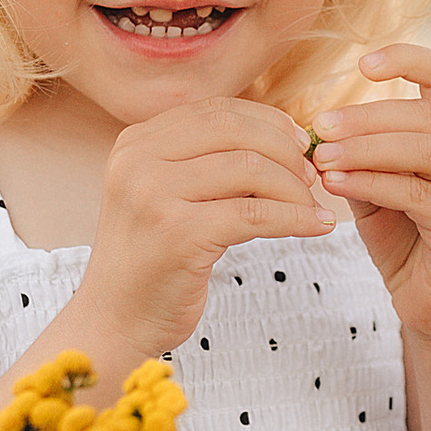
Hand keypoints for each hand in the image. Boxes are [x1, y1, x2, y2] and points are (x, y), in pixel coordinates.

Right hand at [88, 99, 333, 356]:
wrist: (115, 320)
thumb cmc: (153, 260)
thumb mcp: (169, 196)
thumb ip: (209, 164)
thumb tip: (287, 141)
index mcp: (136, 143)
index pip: (218, 110)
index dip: (269, 122)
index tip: (301, 146)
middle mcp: (138, 161)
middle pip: (235, 131)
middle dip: (286, 151)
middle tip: (312, 177)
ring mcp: (153, 195)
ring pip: (250, 169)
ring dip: (294, 188)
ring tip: (312, 207)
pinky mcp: (178, 234)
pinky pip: (255, 215)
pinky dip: (295, 218)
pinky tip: (316, 226)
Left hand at [311, 41, 430, 347]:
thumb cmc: (408, 239)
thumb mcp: (381, 186)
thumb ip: (362, 154)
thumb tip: (318, 127)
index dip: (405, 58)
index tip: (360, 63)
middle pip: (425, 115)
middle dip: (365, 118)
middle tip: (318, 127)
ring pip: (424, 149)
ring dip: (366, 149)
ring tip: (321, 157)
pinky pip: (416, 193)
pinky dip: (372, 183)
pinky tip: (336, 184)